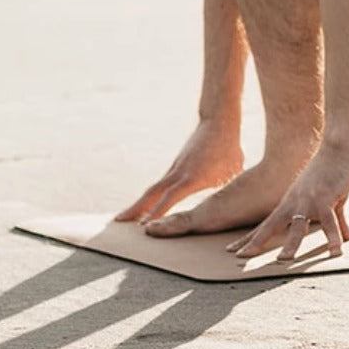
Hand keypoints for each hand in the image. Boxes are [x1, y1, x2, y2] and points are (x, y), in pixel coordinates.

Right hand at [115, 118, 244, 222]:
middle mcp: (178, 174)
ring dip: (139, 204)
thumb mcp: (232, 172)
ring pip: (153, 190)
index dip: (158, 212)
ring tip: (124, 218)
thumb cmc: (229, 149)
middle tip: (116, 223)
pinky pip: (160, 186)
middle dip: (135, 209)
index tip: (144, 227)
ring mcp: (174, 170)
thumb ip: (225, 191)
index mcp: (193, 177)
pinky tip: (145, 207)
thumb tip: (229, 207)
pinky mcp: (175, 167)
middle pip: (151, 193)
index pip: (171, 197)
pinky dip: (151, 198)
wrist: (218, 122)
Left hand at [227, 145, 348, 261]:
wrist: (339, 147)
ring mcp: (309, 200)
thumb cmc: (334, 170)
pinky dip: (333, 237)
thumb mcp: (332, 199)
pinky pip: (329, 221)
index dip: (250, 238)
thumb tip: (347, 236)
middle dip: (256, 242)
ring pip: (297, 226)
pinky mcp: (327, 198)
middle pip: (271, 225)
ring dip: (290, 244)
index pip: (266, 224)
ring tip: (283, 260)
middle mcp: (295, 202)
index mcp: (291, 202)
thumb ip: (337, 219)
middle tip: (240, 257)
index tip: (233, 251)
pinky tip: (335, 251)